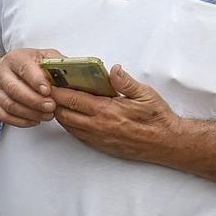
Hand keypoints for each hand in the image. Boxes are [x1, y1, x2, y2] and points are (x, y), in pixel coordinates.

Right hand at [0, 48, 63, 126]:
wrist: (7, 71)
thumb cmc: (31, 64)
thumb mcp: (44, 57)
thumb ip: (58, 63)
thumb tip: (77, 72)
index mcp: (16, 59)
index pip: (24, 69)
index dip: (36, 80)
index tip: (48, 90)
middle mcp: (2, 73)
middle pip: (14, 89)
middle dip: (34, 101)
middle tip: (51, 107)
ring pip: (9, 105)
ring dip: (30, 113)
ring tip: (48, 115)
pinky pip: (4, 116)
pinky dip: (20, 121)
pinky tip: (35, 120)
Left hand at [53, 65, 177, 162]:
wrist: (166, 143)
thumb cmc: (157, 118)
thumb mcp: (145, 94)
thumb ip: (126, 82)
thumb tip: (113, 69)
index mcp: (106, 111)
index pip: (72, 99)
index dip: (57, 91)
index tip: (49, 82)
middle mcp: (97, 126)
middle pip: (62, 113)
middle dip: (53, 102)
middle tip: (50, 90)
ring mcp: (97, 138)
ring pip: (67, 125)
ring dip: (60, 113)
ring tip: (58, 101)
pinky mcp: (99, 145)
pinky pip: (76, 134)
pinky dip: (69, 124)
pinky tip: (72, 115)